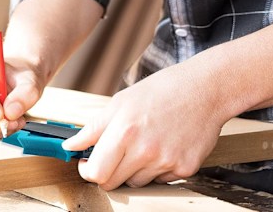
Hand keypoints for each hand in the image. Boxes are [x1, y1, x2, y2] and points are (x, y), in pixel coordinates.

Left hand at [62, 61, 226, 189]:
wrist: (202, 90)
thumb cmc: (159, 91)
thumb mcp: (120, 102)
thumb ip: (93, 128)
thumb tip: (70, 145)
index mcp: (125, 131)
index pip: (97, 172)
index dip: (87, 171)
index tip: (87, 165)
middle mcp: (146, 150)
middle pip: (113, 182)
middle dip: (106, 172)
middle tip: (112, 154)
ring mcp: (167, 162)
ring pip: (136, 183)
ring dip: (132, 170)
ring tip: (142, 143)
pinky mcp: (185, 169)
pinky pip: (160, 181)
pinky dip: (156, 169)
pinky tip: (161, 146)